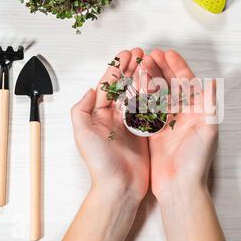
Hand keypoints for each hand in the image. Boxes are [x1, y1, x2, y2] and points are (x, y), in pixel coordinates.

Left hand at [71, 48, 148, 198]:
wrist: (119, 186)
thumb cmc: (100, 163)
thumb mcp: (82, 134)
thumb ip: (81, 110)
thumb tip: (90, 90)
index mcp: (98, 116)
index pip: (108, 86)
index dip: (117, 69)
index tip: (127, 54)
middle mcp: (113, 118)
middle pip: (123, 86)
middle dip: (131, 68)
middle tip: (141, 53)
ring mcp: (129, 124)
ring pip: (136, 94)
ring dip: (142, 77)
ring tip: (150, 63)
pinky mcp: (143, 132)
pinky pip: (148, 109)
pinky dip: (153, 95)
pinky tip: (159, 84)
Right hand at [140, 49, 226, 240]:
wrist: (180, 187)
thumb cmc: (197, 161)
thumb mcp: (207, 131)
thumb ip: (209, 106)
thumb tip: (212, 81)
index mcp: (197, 111)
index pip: (188, 83)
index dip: (178, 66)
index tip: (167, 53)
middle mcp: (183, 114)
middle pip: (171, 85)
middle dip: (161, 69)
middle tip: (149, 55)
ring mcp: (167, 122)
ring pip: (157, 95)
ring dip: (149, 80)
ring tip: (140, 65)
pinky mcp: (154, 132)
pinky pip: (146, 110)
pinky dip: (140, 98)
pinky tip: (132, 86)